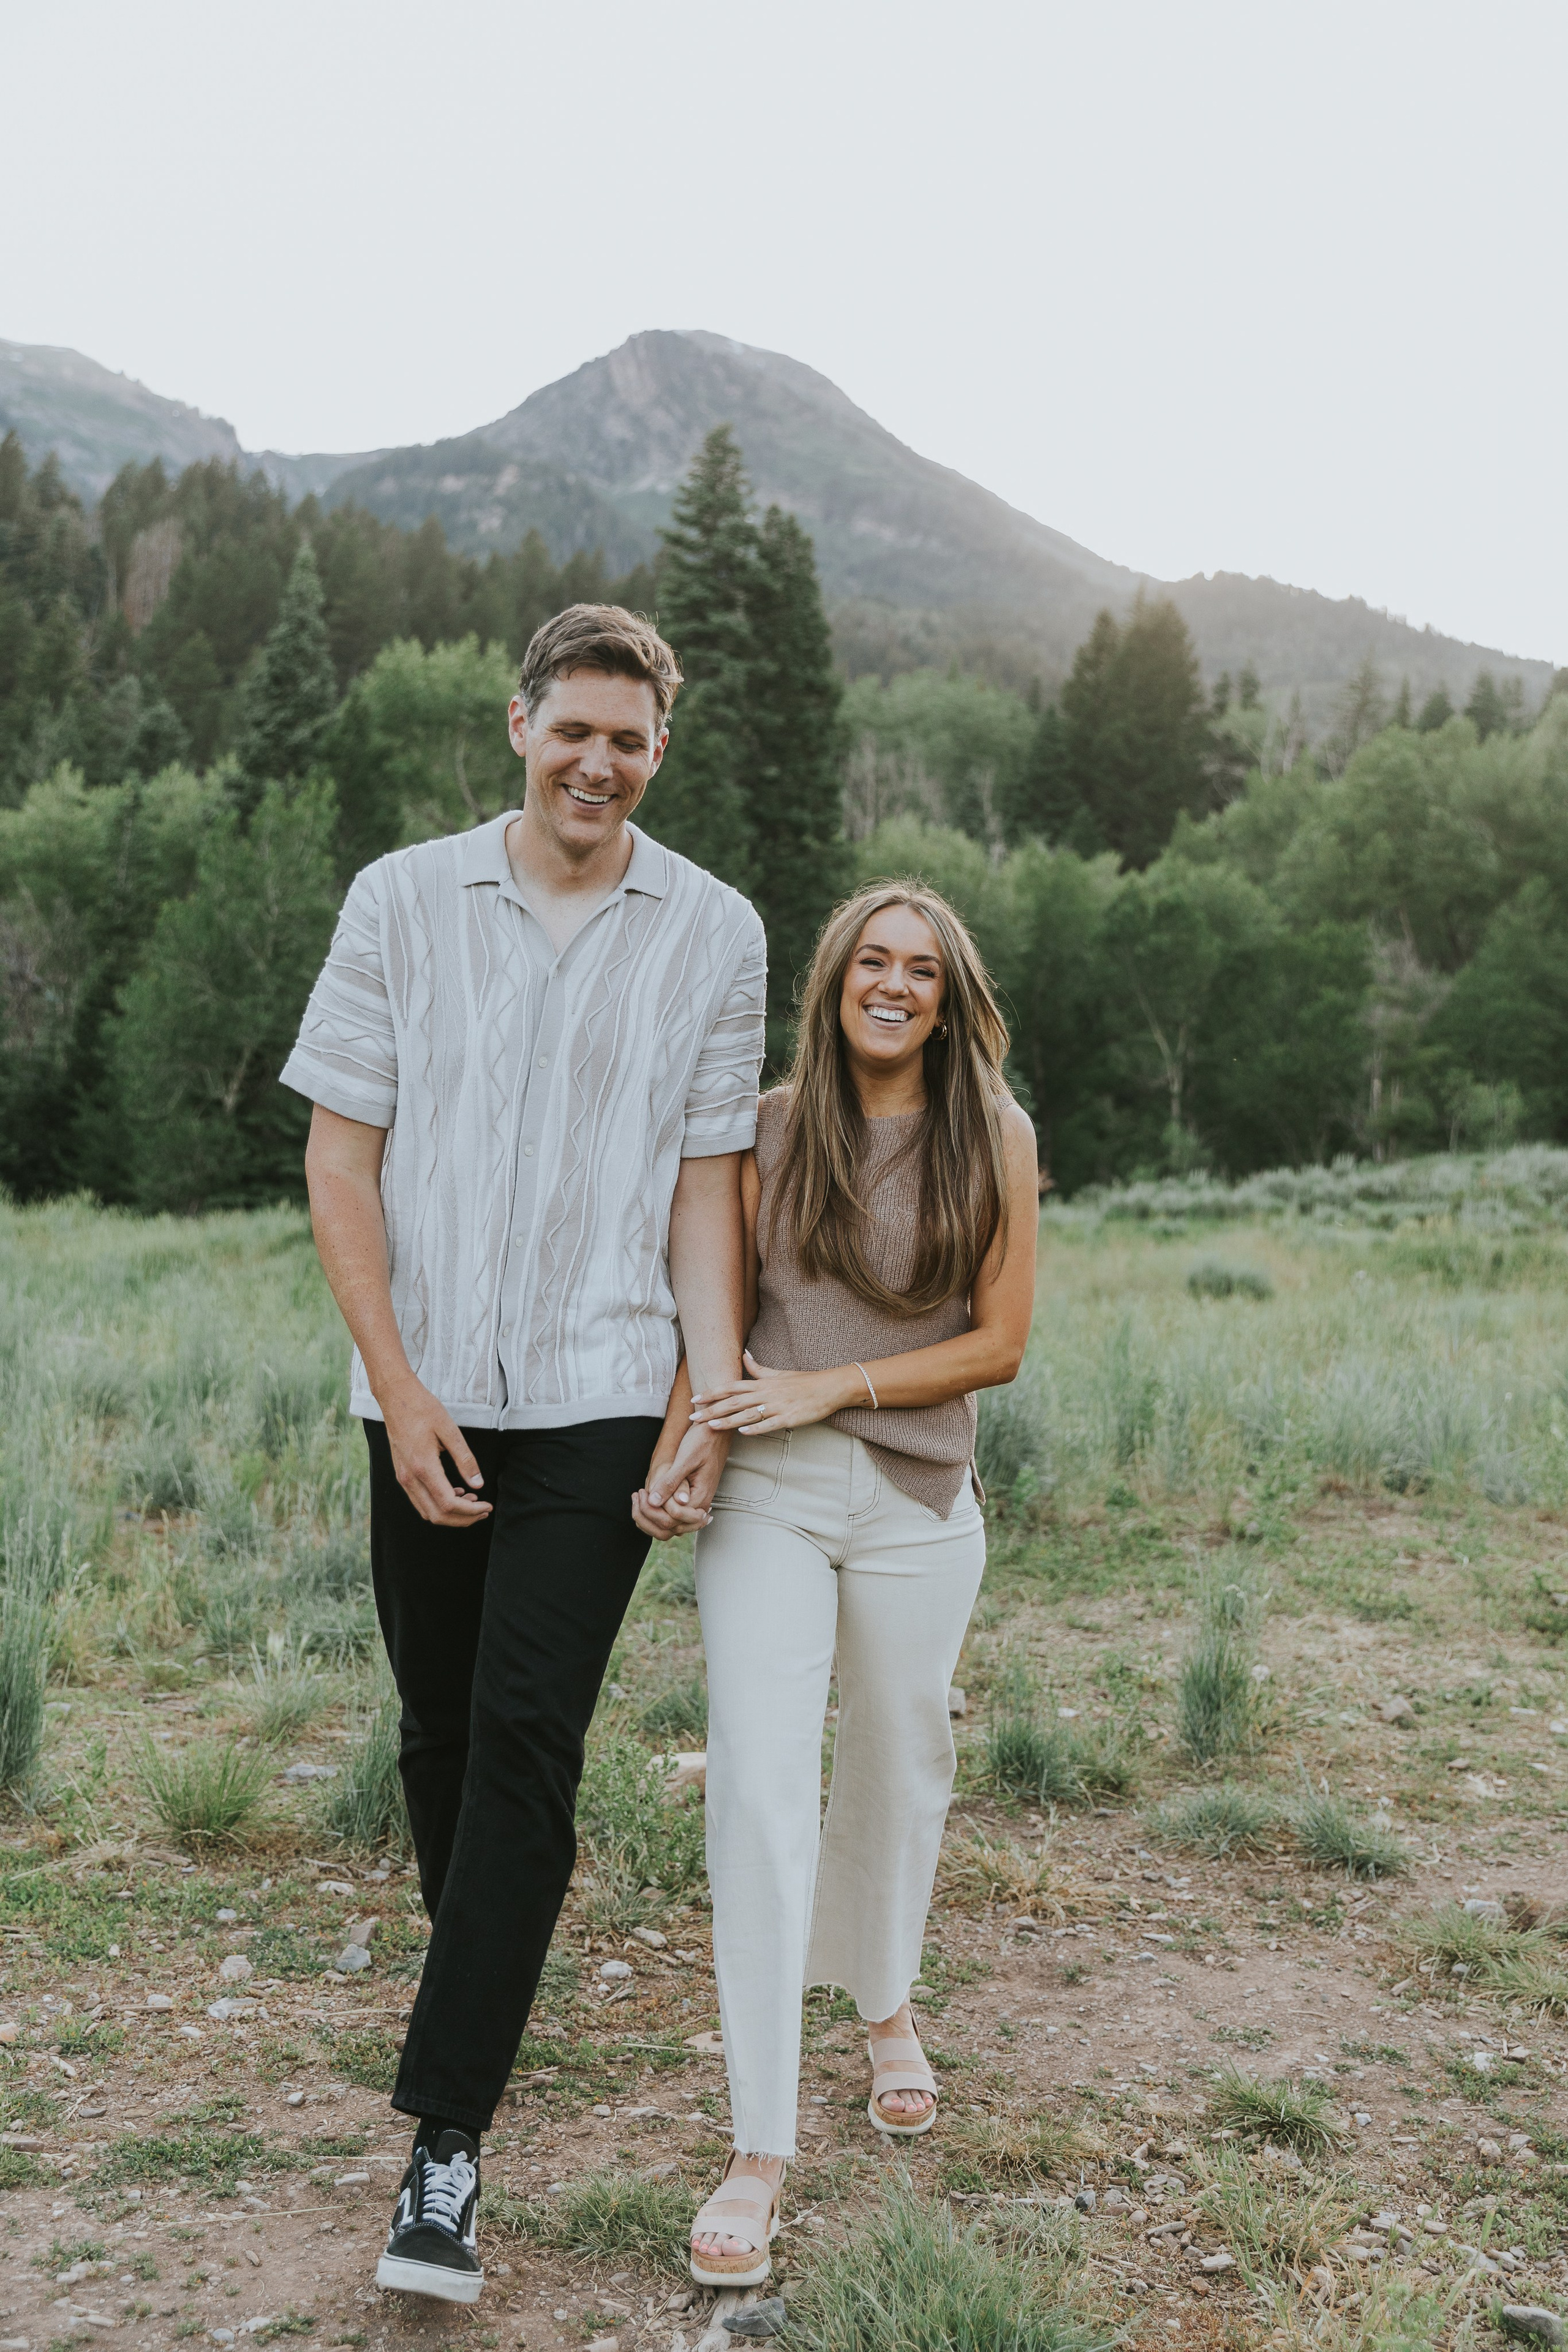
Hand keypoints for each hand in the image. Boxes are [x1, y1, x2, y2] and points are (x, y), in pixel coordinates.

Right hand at [380, 1377, 491, 1526]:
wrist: (395, 1397)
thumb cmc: (423, 1409)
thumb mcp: (450, 1430)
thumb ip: (465, 1459)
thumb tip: (478, 1484)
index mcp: (423, 1467)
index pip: (448, 1504)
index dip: (470, 1511)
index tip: (487, 1506)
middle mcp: (409, 1478)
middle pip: (437, 1515)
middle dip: (463, 1519)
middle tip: (483, 1510)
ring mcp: (403, 1478)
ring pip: (427, 1512)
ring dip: (451, 1514)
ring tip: (472, 1502)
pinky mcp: (402, 1474)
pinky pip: (420, 1501)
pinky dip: (438, 1505)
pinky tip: (455, 1492)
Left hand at [632, 1420, 731, 1538]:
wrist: (715, 1433)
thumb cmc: (703, 1441)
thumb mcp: (685, 1459)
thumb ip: (671, 1481)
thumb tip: (654, 1502)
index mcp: (700, 1497)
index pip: (673, 1519)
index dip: (653, 1510)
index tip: (642, 1491)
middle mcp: (700, 1506)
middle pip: (670, 1528)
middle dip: (649, 1516)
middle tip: (637, 1494)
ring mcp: (696, 1504)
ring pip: (671, 1526)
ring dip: (651, 1517)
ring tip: (640, 1497)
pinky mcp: (691, 1500)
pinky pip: (673, 1517)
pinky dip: (657, 1513)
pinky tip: (647, 1500)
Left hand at [690, 1350, 860, 1435]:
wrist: (829, 1388)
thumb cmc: (803, 1382)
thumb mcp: (778, 1373)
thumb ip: (758, 1368)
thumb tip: (744, 1355)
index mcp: (762, 1383)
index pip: (731, 1387)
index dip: (712, 1392)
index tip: (695, 1398)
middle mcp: (766, 1393)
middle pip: (733, 1401)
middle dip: (712, 1409)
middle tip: (693, 1417)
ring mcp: (777, 1406)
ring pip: (747, 1414)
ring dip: (727, 1421)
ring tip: (710, 1426)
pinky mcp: (788, 1418)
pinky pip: (769, 1424)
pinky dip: (755, 1428)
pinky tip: (742, 1432)